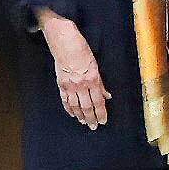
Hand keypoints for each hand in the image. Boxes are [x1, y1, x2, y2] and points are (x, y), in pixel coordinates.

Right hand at [40, 11, 108, 127]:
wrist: (64, 43)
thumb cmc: (81, 50)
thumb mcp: (96, 65)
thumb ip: (101, 83)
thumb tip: (107, 96)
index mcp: (92, 79)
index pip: (98, 102)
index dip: (101, 113)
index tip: (103, 121)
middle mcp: (81, 85)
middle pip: (87, 107)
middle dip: (91, 118)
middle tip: (94, 126)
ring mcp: (70, 85)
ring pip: (76, 106)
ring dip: (80, 116)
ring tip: (84, 122)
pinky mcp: (61, 84)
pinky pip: (65, 100)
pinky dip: (69, 109)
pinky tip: (72, 114)